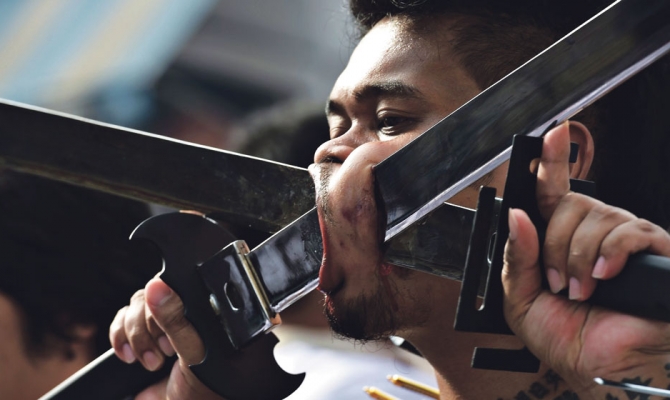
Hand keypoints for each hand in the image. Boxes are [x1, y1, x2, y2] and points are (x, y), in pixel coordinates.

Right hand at [109, 278, 222, 399]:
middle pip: (152, 295)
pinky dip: (120, 338)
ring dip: (137, 337)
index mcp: (202, 309)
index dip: (167, 304)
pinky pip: (120, 320)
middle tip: (166, 351)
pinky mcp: (139, 334)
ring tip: (154, 362)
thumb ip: (177, 321)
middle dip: (151, 328)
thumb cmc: (203, 385)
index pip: (178, 285)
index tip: (170, 333)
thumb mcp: (193, 353)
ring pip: (134, 306)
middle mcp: (181, 310)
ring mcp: (159, 322)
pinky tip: (131, 357)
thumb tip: (158, 287)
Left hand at [501, 122, 669, 397]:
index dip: (552, 161)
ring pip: (596, 216)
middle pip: (570, 202)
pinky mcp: (653, 250)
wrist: (603, 368)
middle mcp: (593, 233)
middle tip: (557, 282)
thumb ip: (517, 256)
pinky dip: (610, 251)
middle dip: (554, 245)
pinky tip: (606, 275)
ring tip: (581, 290)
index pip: (553, 190)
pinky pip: (629, 230)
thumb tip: (517, 215)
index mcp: (560, 240)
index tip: (553, 134)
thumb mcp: (522, 298)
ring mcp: (624, 240)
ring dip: (578, 257)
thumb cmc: (567, 338)